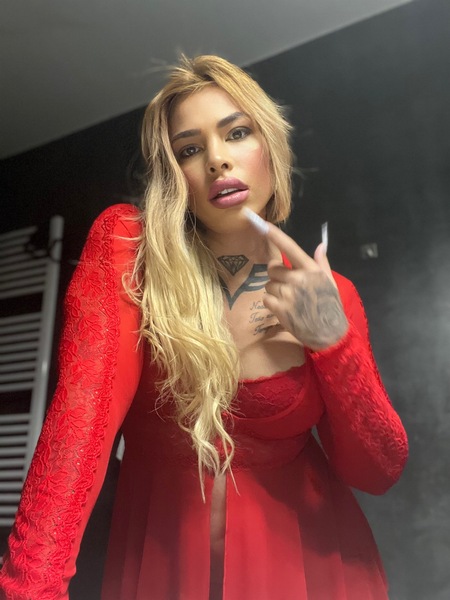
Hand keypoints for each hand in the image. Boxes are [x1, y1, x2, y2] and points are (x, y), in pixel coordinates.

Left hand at [262, 222, 348, 350]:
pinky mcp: (281, 309)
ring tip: (289, 300)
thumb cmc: (329, 306)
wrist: (329, 333)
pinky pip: (266, 299)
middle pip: (273, 269)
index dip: (276, 235)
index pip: (290, 248)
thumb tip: (320, 245)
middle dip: (277, 276)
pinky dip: (271, 304)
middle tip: (288, 286)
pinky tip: (284, 309)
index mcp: (311, 270)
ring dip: (275, 291)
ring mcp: (288, 294)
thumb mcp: (329, 282)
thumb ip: (321, 263)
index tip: (263, 224)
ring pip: (268, 284)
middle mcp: (298, 279)